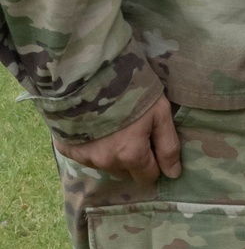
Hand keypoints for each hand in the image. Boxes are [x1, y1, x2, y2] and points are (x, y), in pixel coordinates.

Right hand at [54, 96, 181, 184]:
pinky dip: (92, 145)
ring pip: (106, 164)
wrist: (91, 71)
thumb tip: (173, 175)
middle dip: (134, 158)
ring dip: (112, 152)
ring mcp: (84, 156)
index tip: (154, 143)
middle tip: (135, 131)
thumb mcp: (160, 112)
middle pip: (126, 171)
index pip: (148, 177)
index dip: (155, 162)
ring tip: (115, 125)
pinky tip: (95, 125)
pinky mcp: (67, 148)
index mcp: (130, 155)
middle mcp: (106, 162)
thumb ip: (168, 146)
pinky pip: (85, 155)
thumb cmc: (132, 87)